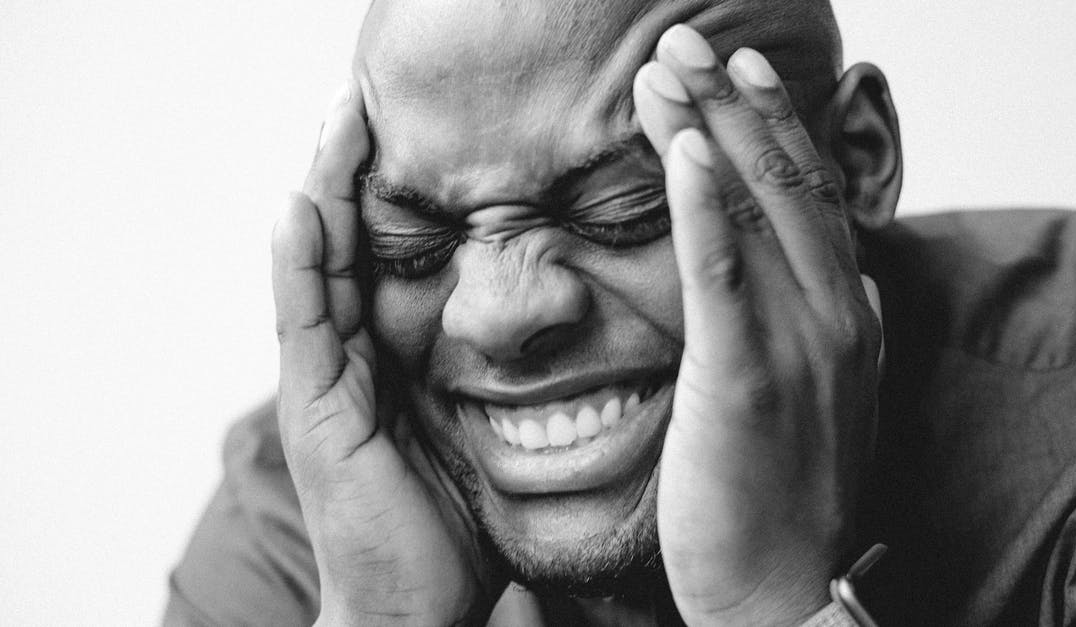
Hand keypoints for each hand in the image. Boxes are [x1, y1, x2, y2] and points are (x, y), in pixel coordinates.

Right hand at [271, 82, 498, 625]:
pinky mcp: (317, 413)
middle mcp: (349, 365)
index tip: (404, 133)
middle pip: (344, 248)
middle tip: (360, 99)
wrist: (415, 612)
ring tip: (334, 122)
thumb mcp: (480, 437)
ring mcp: (326, 386)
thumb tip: (550, 348)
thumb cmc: (451, 533)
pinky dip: (299, 264)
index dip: (386, 197)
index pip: (380, 261)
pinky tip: (302, 207)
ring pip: (317, 270)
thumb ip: (491, 386)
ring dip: (322, 192)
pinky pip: (304, 324)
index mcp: (386, 365)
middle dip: (350, 173)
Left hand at [633, 26, 882, 624]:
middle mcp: (835, 317)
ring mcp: (800, 346)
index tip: (739, 74)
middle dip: (735, 104)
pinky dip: (704, 206)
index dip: (775, 129)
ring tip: (669, 66)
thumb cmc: (782, 492)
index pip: (811, 200)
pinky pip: (723, 277)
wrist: (785, 591)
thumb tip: (821, 276)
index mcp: (848, 317)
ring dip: (710, 129)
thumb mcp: (812, 393)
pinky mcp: (747, 381)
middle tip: (690, 41)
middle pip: (786, 185)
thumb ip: (813, 325)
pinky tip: (680, 148)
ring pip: (755, 213)